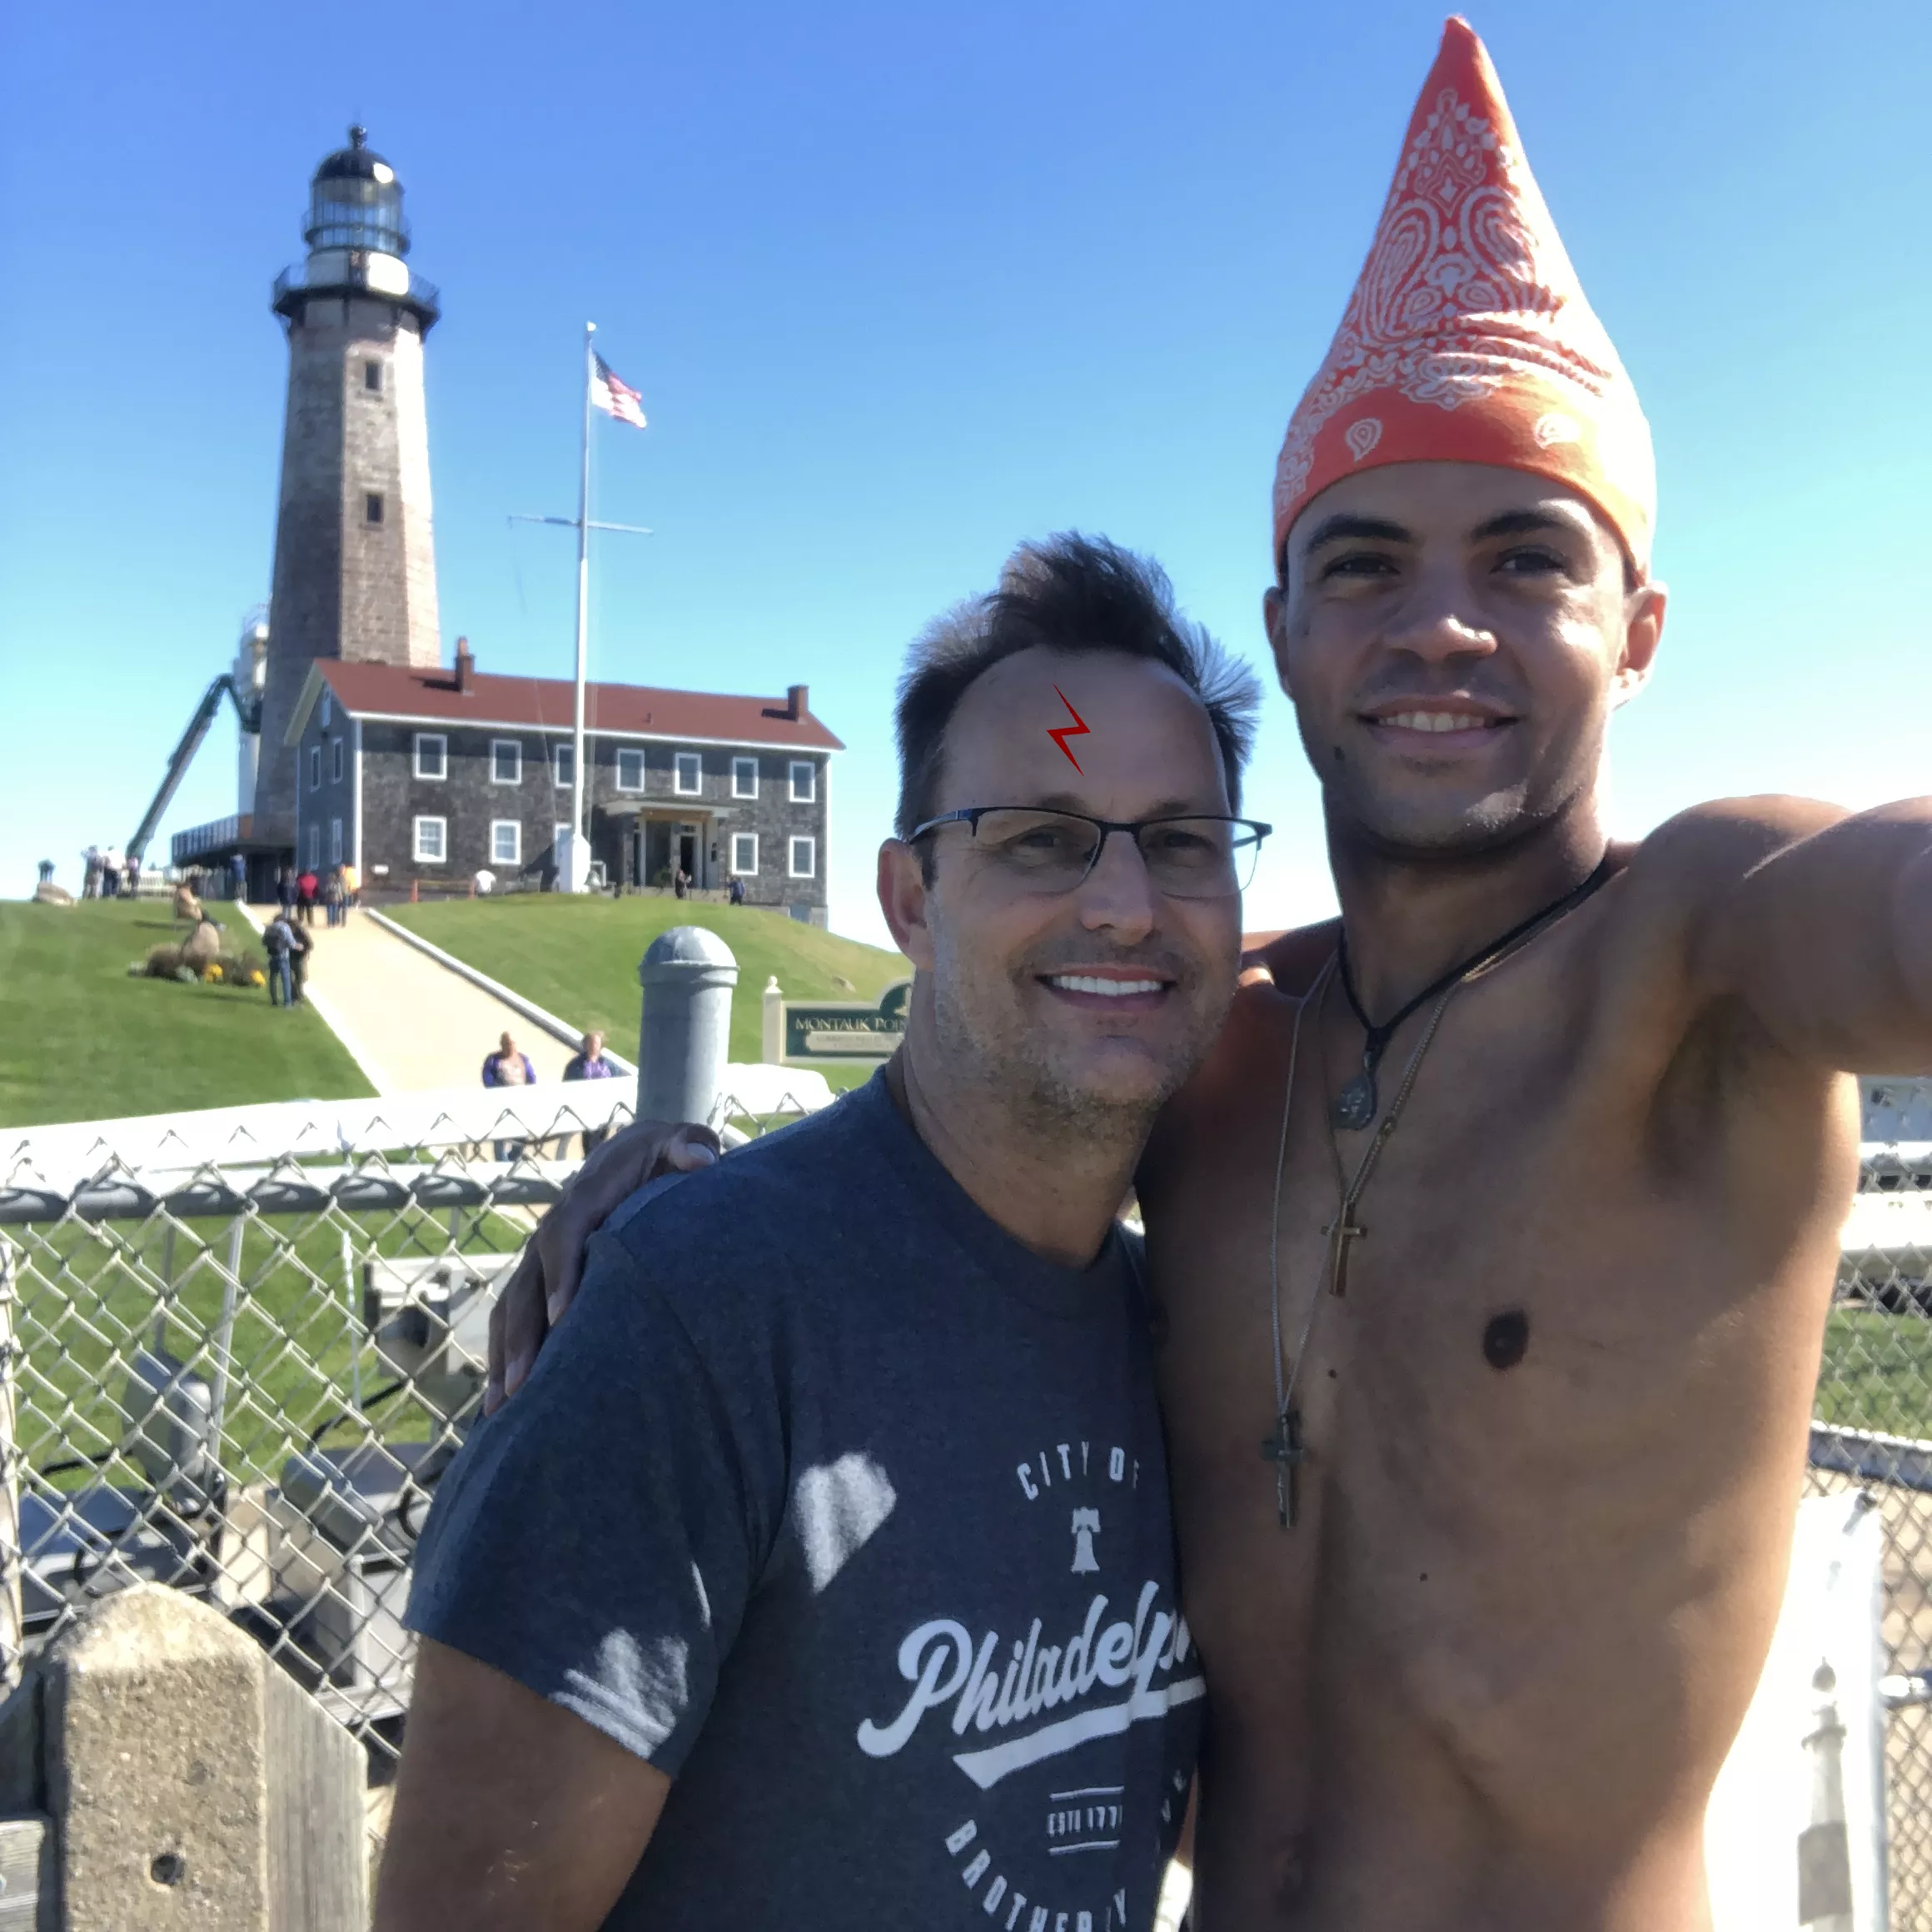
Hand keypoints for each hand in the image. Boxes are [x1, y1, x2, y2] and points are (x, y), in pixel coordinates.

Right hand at [484, 1120, 720, 1414]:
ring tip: (502, 1407)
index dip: (559, 1274)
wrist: (638, 1151)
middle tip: (524, 1383)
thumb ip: (691, 1146)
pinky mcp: (543, 1274)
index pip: (564, 1234)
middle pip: (527, 1281)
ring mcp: (544, 1253)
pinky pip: (514, 1314)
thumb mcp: (682, 1141)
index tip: (562, 1318)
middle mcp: (555, 1226)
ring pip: (512, 1304)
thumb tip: (701, 1158)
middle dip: (523, 1333)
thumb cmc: (668, 1153)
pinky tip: (503, 1400)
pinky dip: (505, 1353)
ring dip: (504, 1353)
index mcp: (586, 1194)